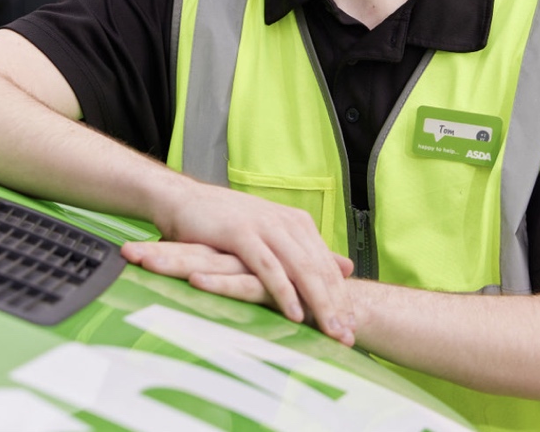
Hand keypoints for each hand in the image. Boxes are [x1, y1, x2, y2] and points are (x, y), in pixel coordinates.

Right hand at [144, 180, 356, 344]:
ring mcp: (266, 227)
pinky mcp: (242, 234)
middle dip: (337, 306)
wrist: (186, 202)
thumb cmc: (227, 224)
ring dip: (318, 304)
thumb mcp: (274, 235)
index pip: (326, 266)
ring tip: (330, 331)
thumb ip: (308, 252)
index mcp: (298, 224)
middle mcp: (287, 223)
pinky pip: (269, 269)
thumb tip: (347, 266)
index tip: (353, 328)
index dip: (342, 297)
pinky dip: (284, 293)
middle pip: (319, 270)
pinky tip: (295, 315)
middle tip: (348, 337)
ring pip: (301, 270)